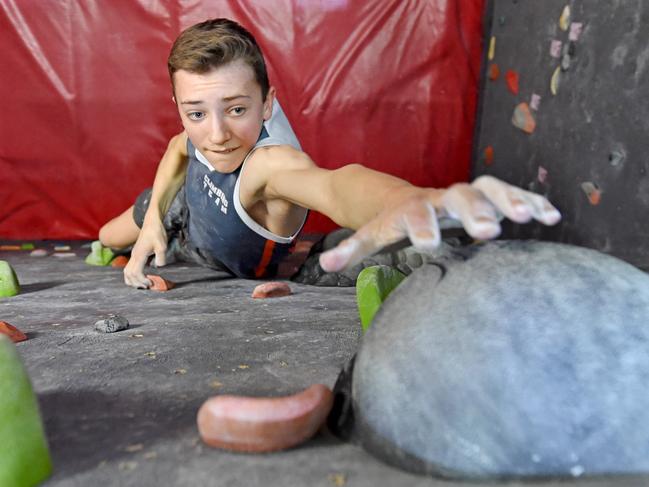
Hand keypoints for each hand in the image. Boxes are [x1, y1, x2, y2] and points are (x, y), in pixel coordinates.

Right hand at [123, 216, 167, 287]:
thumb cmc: (157, 233)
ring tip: (143, 284)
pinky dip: (132, 275)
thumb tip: (159, 267)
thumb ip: (161, 257)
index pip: (136, 273)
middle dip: (137, 283)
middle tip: (148, 286)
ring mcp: (133, 255)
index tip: (151, 283)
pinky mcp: (135, 254)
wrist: (152, 222)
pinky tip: (141, 277)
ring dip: (133, 280)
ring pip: (126, 272)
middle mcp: (134, 256)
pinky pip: (129, 268)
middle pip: (129, 275)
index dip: (142, 281)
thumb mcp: (162, 245)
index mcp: (139, 255)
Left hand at [319, 175, 560, 271]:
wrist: (404, 196)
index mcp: (411, 207)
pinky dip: (530, 201)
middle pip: (459, 195)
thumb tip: (324, 264)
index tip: (428, 244)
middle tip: (488, 231)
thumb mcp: (372, 232)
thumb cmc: (391, 221)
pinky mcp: (487, 198)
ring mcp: (466, 195)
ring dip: (510, 200)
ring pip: (489, 187)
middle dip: (474, 211)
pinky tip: (551, 215)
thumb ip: (352, 248)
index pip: (414, 213)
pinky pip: (511, 194)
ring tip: (531, 217)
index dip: (421, 225)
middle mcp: (441, 197)